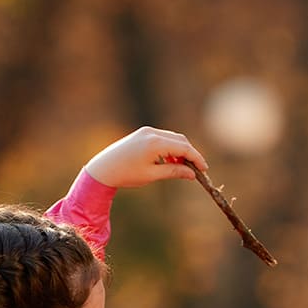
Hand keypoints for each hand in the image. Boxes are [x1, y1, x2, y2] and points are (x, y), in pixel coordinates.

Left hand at [84, 127, 206, 188]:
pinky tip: (170, 162)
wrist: (103, 168)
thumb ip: (174, 172)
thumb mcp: (152, 175)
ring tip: (183, 168)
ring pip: (173, 138)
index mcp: (155, 143)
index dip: (197, 159)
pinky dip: (171, 148)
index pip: (184, 148)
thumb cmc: (126, 174)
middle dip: (191, 154)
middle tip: (196, 170)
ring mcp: (147, 131)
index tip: (204, 170)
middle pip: (181, 140)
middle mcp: (152, 133)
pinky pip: (164, 138)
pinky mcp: (143, 133)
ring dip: (181, 151)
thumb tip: (192, 174)